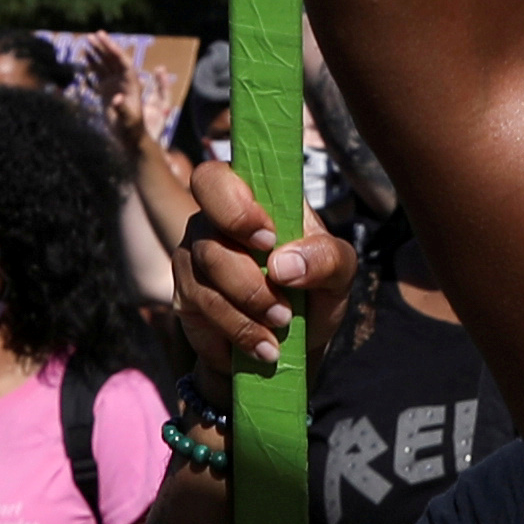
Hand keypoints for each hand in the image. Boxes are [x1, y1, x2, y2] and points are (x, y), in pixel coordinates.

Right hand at [161, 160, 348, 386]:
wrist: (291, 346)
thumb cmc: (314, 290)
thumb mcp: (339, 273)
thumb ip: (327, 257)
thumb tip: (284, 265)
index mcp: (252, 197)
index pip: (217, 176)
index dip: (235, 204)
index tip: (268, 239)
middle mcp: (213, 219)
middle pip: (207, 220)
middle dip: (244, 264)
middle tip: (280, 294)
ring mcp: (194, 256)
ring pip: (208, 271)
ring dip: (250, 305)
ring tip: (281, 324)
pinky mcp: (184, 297)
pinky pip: (203, 309)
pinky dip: (240, 331)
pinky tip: (263, 346)